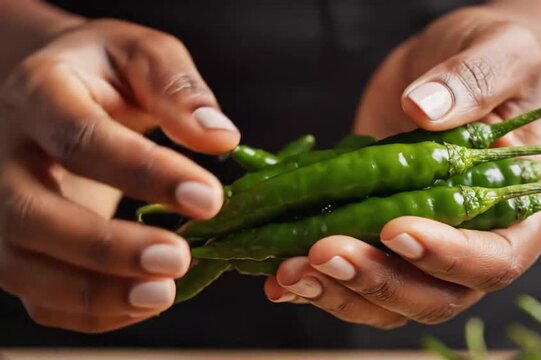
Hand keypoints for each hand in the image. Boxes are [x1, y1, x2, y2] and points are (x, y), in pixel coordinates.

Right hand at [0, 19, 238, 331]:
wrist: (55, 92)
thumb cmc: (104, 73)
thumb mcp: (142, 55)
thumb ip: (178, 88)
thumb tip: (220, 136)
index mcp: (38, 93)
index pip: (80, 139)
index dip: (144, 173)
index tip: (209, 198)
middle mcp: (3, 156)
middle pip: (31, 213)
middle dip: (105, 247)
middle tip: (177, 259)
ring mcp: (3, 208)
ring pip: (22, 266)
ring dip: (93, 292)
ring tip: (163, 293)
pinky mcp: (19, 246)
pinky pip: (38, 295)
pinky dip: (88, 311)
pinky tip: (141, 302)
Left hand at [264, 6, 540, 327]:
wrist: (442, 71)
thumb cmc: (487, 59)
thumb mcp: (500, 50)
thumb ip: (477, 78)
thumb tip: (425, 110)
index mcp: (523, 213)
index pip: (495, 258)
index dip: (448, 256)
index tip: (396, 228)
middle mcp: (477, 245)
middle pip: (436, 297)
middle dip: (379, 280)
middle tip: (324, 253)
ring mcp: (426, 251)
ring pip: (389, 303)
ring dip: (339, 291)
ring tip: (292, 268)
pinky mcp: (383, 243)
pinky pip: (357, 283)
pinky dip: (319, 284)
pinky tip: (283, 275)